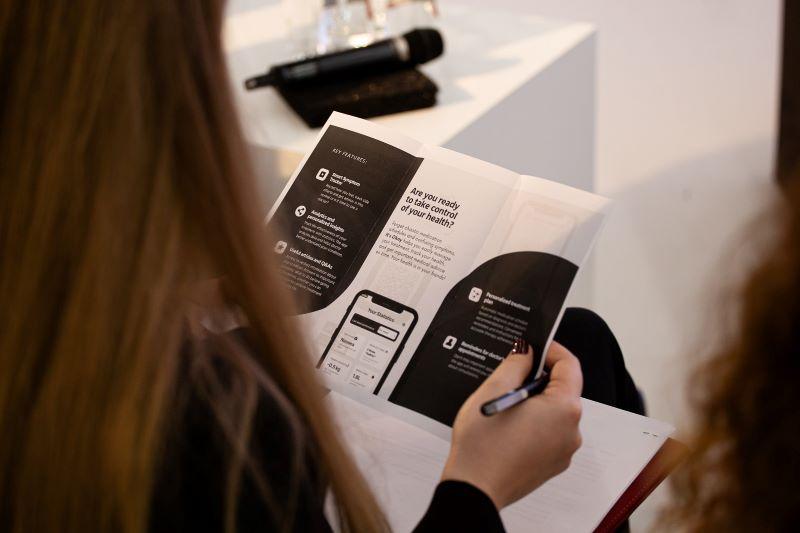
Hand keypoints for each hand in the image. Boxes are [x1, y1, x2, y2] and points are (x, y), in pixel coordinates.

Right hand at [441, 340, 582, 508]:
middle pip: (562, 389)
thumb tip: (526, 350)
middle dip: (537, 377)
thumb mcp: (494, 389)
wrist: (474, 489)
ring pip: (554, 412)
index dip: (550, 350)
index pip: (569, 365)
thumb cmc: (483, 445)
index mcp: (564, 408)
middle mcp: (571, 430)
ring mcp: (564, 450)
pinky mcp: (552, 463)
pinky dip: (533, 423)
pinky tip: (507, 425)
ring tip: (503, 404)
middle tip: (509, 375)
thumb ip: (516, 362)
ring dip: (533, 402)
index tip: (532, 345)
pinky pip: (548, 433)